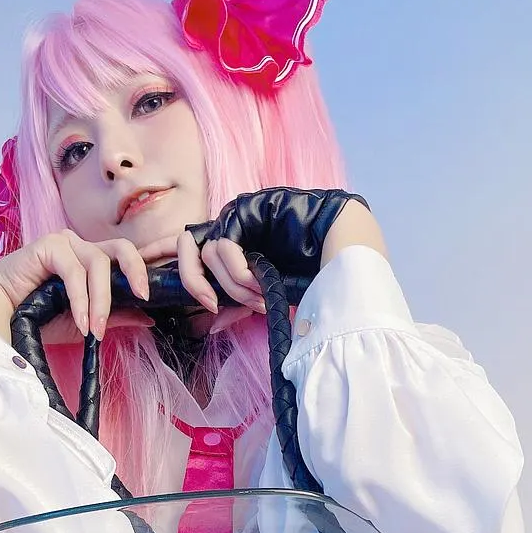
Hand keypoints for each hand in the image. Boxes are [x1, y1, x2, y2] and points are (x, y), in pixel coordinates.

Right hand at [0, 230, 151, 343]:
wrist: (2, 314)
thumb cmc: (41, 316)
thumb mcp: (87, 321)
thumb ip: (116, 316)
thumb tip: (150, 317)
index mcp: (95, 261)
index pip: (128, 257)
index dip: (147, 265)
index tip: (161, 286)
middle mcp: (83, 247)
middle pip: (122, 248)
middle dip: (136, 271)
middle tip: (143, 297)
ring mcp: (66, 243)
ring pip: (98, 263)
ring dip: (100, 301)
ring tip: (94, 330)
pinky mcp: (48, 246)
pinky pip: (74, 271)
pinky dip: (80, 299)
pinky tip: (80, 322)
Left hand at [178, 188, 378, 309]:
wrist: (343, 248)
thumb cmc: (311, 270)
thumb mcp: (268, 292)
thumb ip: (239, 302)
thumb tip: (213, 324)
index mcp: (232, 243)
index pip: (192, 253)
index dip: (188, 279)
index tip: (205, 305)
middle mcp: (232, 227)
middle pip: (189, 250)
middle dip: (198, 283)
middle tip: (214, 305)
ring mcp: (239, 215)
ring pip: (210, 252)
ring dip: (232, 284)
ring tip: (260, 296)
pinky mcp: (249, 208)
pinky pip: (227, 242)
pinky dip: (237, 270)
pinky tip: (259, 281)